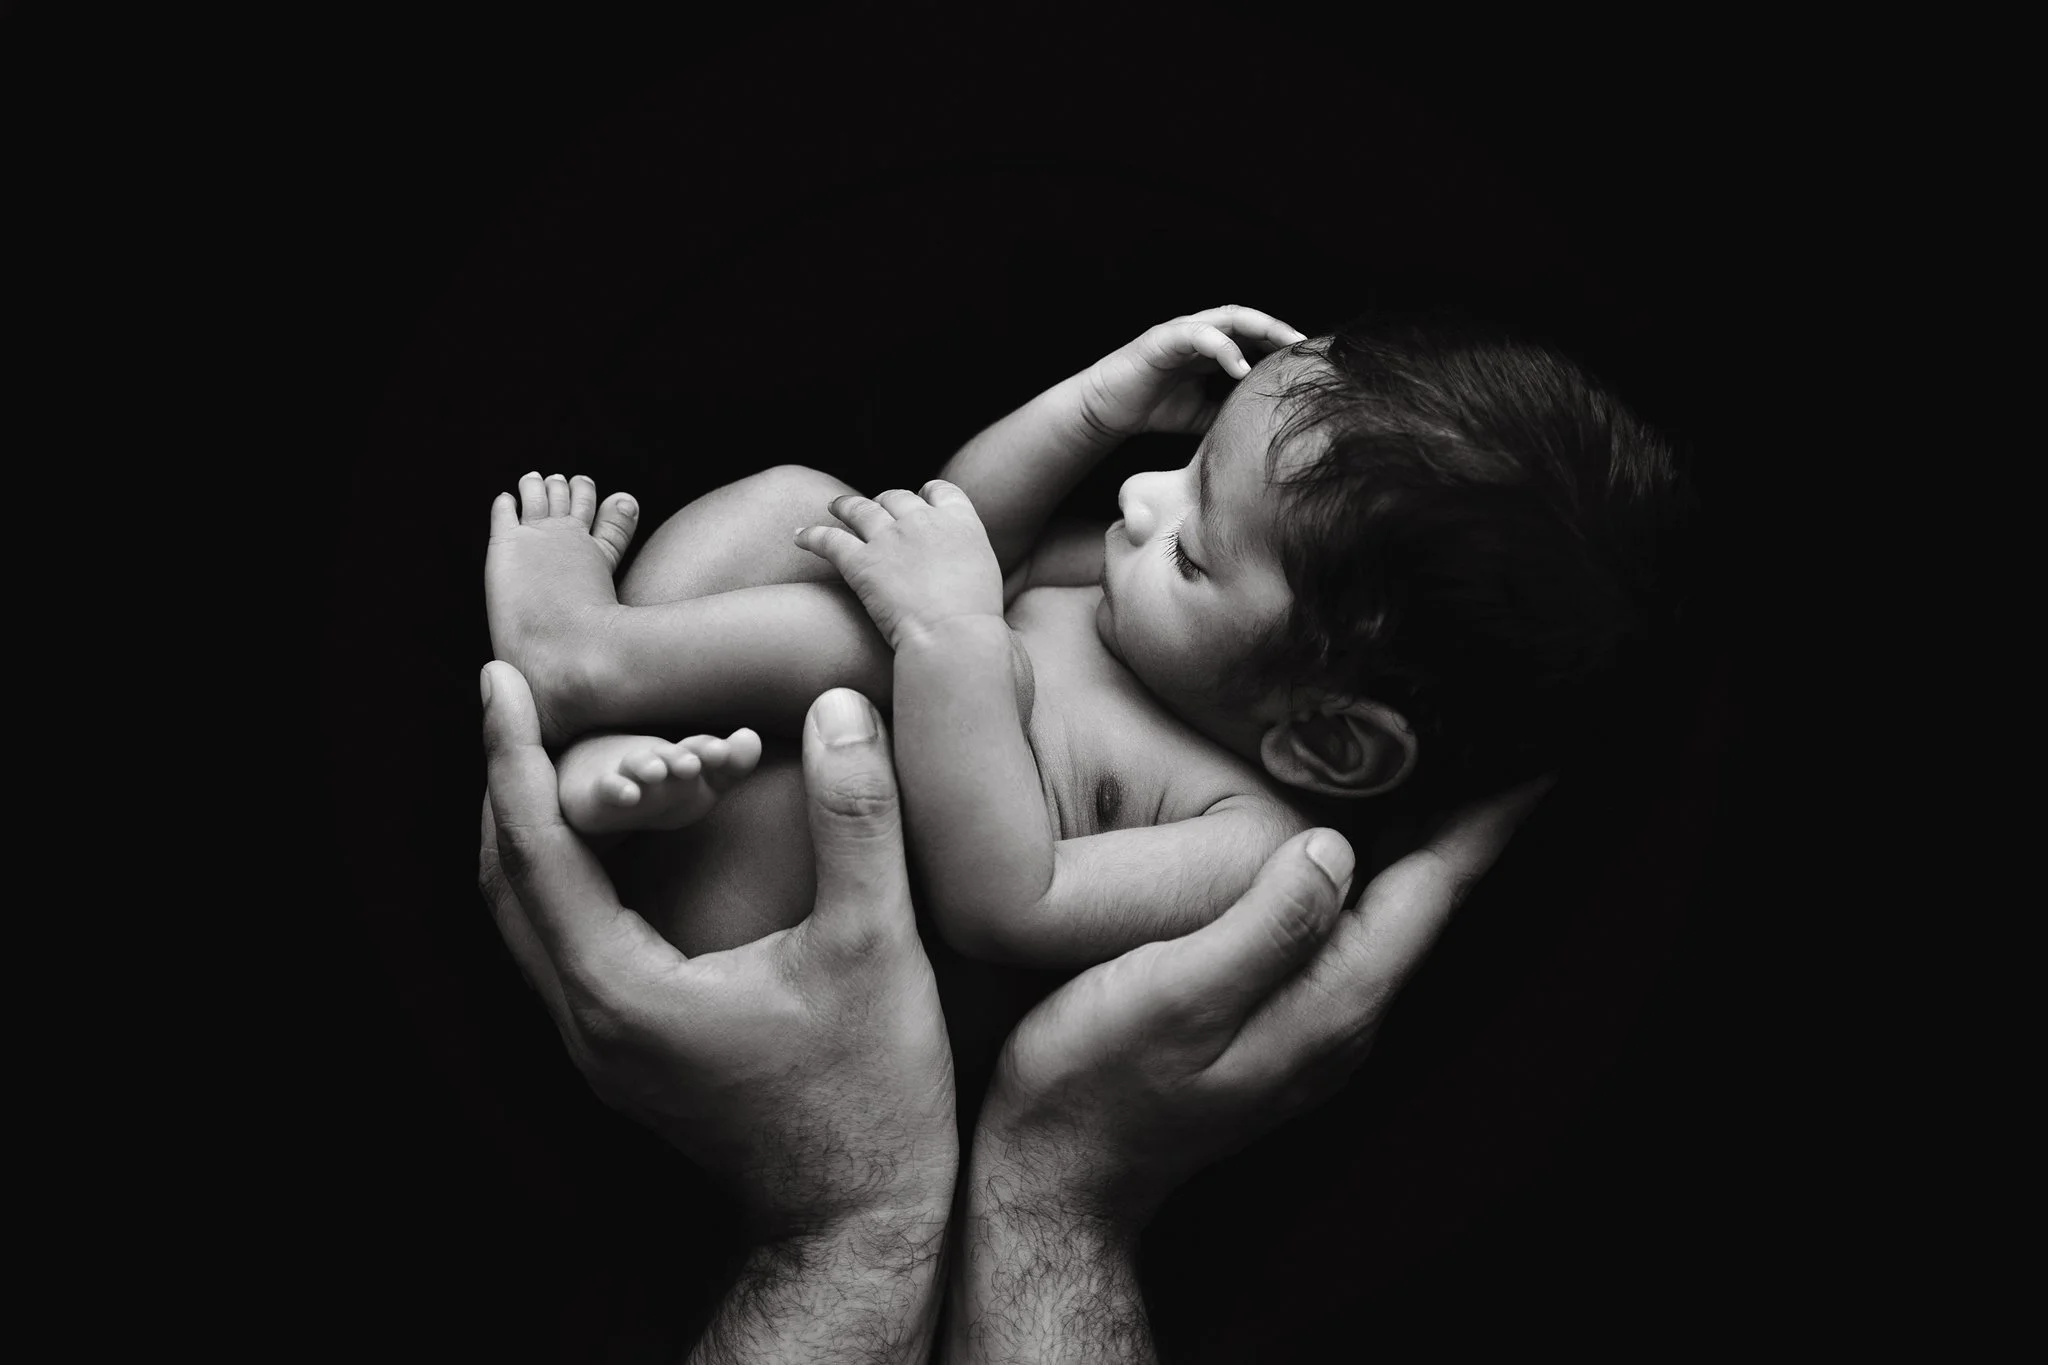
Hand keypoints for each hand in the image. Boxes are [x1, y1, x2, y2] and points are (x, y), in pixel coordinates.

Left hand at [476, 662, 957, 1241]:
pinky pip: (564, 944)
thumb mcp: (875, 948)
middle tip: (517, 698)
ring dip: (532, 832)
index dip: (513, 755)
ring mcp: (603, 1046)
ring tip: (552, 753)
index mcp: (623, 991)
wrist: (859, 1216)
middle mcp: (590, 1021)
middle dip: (505, 783)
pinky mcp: (628, 1053)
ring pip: (528, 919)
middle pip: (506, 883)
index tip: (498, 675)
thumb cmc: (869, 1094)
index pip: (537, 850)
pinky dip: (567, 876)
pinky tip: (612, 841)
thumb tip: (840, 710)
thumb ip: (856, 823)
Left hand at [795, 480, 1006, 650]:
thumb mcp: (989, 579)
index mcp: (960, 522)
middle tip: (875, 511)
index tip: (920, 500)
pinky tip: (799, 537)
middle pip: (897, 498)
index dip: (926, 494)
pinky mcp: (860, 561)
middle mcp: (922, 521)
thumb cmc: (977, 621)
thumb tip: (972, 573)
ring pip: (860, 510)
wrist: (954, 635)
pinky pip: (828, 540)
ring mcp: (889, 538)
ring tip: (835, 507)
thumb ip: (973, 561)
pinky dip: (811, 536)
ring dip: (845, 506)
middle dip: (885, 502)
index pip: (940, 492)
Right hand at [973, 780, 1550, 1228]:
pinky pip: (1350, 930)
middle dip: (1469, 812)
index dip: (1489, 816)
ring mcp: (1316, 1026)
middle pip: (1431, 896)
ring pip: (1394, 912)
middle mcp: (1345, 1017)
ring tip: (1432, 758)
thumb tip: (1335, 846)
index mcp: (1333, 1003)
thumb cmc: (1094, 1084)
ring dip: (1422, 838)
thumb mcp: (1172, 995)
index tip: (1538, 746)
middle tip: (1491, 723)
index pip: (1436, 889)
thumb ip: (1263, 926)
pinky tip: (1343, 832)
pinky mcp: (1282, 1022)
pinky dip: (1368, 870)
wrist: (1054, 1179)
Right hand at [1076, 304, 1307, 439]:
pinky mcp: (1162, 339)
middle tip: (1306, 345)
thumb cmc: (1152, 408)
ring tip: (1284, 346)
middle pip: (1249, 319)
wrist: (1107, 410)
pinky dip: (1223, 348)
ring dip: (1260, 328)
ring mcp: (1182, 331)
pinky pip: (1198, 335)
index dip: (1281, 342)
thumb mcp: (1201, 414)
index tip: (1309, 358)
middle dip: (1279, 329)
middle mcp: (1200, 332)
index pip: (1254, 334)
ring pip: (1229, 317)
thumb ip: (1227, 411)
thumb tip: (1261, 427)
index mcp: (1211, 346)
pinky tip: (1239, 368)